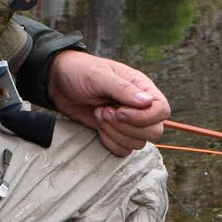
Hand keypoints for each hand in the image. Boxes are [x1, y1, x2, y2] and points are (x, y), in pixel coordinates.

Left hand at [46, 50, 170, 155]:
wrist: (59, 82)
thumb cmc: (80, 72)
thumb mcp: (100, 76)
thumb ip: (123, 89)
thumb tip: (147, 102)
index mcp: (142, 87)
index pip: (162, 110)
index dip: (144, 117)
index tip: (119, 111)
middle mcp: (139, 106)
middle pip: (155, 131)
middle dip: (127, 127)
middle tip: (104, 111)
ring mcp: (128, 122)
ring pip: (139, 143)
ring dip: (115, 133)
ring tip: (99, 114)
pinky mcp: (116, 133)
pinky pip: (124, 150)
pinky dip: (110, 142)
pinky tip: (98, 127)